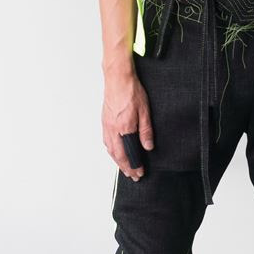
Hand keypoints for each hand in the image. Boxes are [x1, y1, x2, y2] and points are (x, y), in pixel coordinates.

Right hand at [102, 66, 153, 180]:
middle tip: (132, 175)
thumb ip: (146, 131)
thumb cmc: (131, 91)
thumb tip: (148, 146)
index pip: (128, 154)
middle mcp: (113, 129)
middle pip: (117, 155)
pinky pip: (106, 141)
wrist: (118, 78)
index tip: (139, 173)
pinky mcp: (104, 121)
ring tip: (124, 168)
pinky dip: (111, 150)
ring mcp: (107, 125)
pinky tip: (114, 152)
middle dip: (125, 167)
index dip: (133, 166)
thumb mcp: (145, 111)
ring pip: (110, 149)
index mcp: (124, 128)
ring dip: (117, 161)